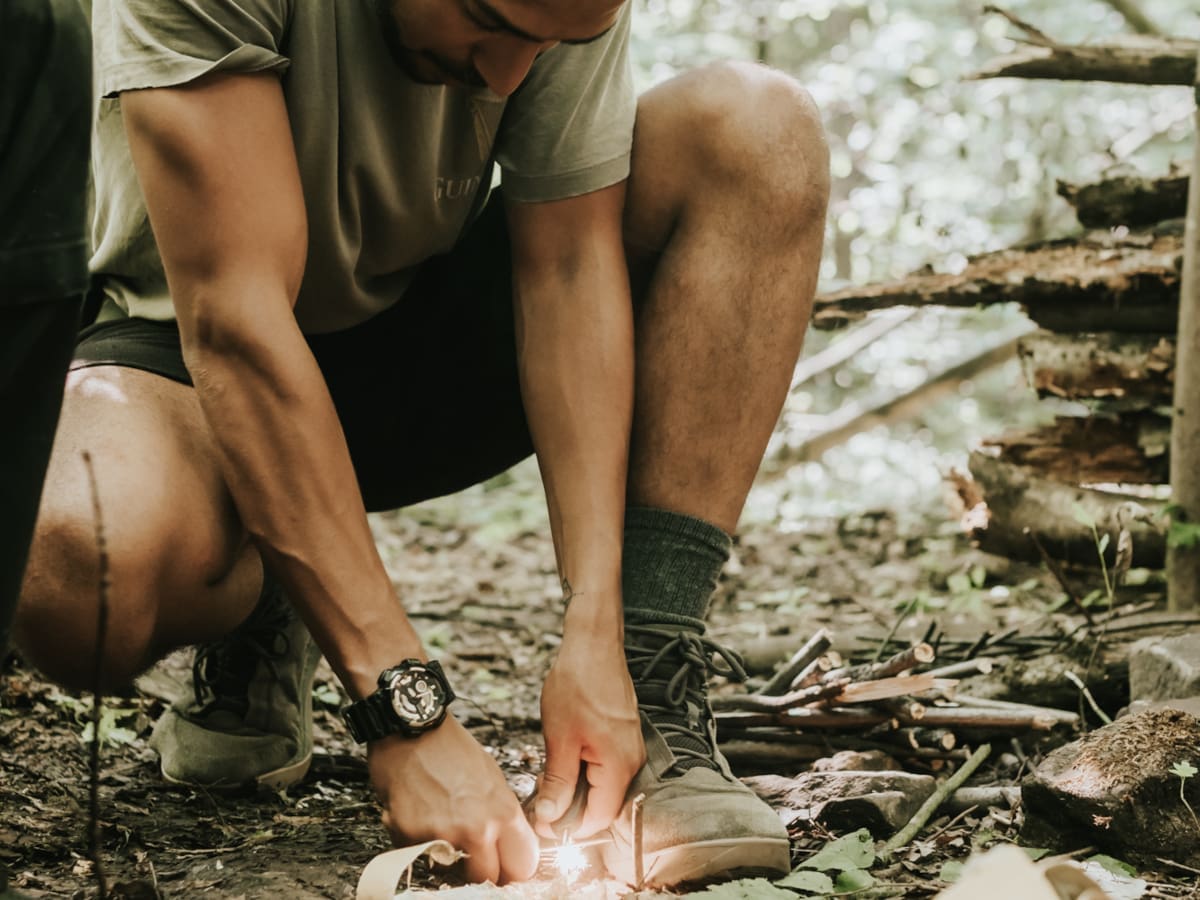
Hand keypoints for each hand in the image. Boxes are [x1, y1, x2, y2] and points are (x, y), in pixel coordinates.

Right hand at [368, 716, 538, 883]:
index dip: (515, 866)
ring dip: (451, 858)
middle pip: (489, 877)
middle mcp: (477, 828)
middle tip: (474, 853)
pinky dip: (421, 843)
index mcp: (503, 812)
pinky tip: (422, 818)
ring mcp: (444, 835)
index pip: (524, 865)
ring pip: (454, 871)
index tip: (508, 864)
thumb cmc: (451, 748)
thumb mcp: (493, 777)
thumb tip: (512, 843)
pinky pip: (420, 854)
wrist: (412, 729)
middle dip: (483, 869)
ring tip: (445, 829)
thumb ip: (503, 815)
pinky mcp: (411, 835)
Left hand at [534, 623, 644, 838]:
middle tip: (540, 793)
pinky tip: (563, 756)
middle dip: (571, 807)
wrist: (593, 643)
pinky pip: (605, 767)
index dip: (570, 828)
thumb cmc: (578, 682)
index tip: (543, 823)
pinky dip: (583, 769)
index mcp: (619, 765)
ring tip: (549, 772)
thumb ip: (558, 783)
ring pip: (602, 785)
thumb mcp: (560, 738)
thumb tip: (550, 819)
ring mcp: (630, 748)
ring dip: (575, 787)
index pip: (599, 818)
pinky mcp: (623, 737)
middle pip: (602, 804)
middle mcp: (632, 760)